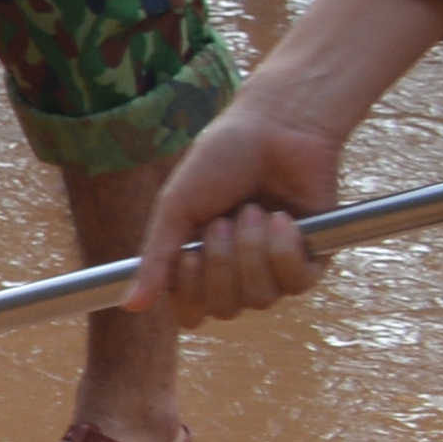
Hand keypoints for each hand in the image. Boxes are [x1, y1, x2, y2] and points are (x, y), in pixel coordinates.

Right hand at [132, 86, 358, 322]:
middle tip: (223, 219)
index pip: (191, 312)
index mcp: (198, 262)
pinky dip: (283, 248)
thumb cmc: (221, 160)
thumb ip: (157, 258)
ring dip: (252, 249)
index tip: (188, 257)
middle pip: (226, 308)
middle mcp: (236, 273)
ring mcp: (275, 270)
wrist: (276, 130)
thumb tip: (130, 305)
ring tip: (254, 209)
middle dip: (221, 262)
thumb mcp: (176, 206)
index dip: (189, 295)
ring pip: (260, 297)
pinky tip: (283, 218)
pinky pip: (295, 282)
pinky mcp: (312, 262)